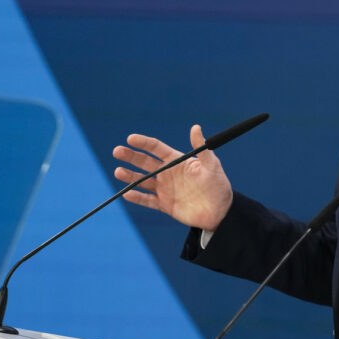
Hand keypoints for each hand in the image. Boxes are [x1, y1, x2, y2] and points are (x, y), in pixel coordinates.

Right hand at [112, 124, 232, 230]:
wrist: (220, 211)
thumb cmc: (218, 185)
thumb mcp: (211, 165)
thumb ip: (202, 148)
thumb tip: (195, 127)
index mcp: (177, 161)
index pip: (156, 148)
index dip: (143, 143)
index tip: (130, 138)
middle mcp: (168, 173)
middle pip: (145, 163)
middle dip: (131, 157)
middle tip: (117, 151)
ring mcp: (165, 189)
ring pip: (143, 181)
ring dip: (130, 176)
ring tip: (118, 172)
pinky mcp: (165, 205)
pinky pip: (148, 200)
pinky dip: (137, 198)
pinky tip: (127, 193)